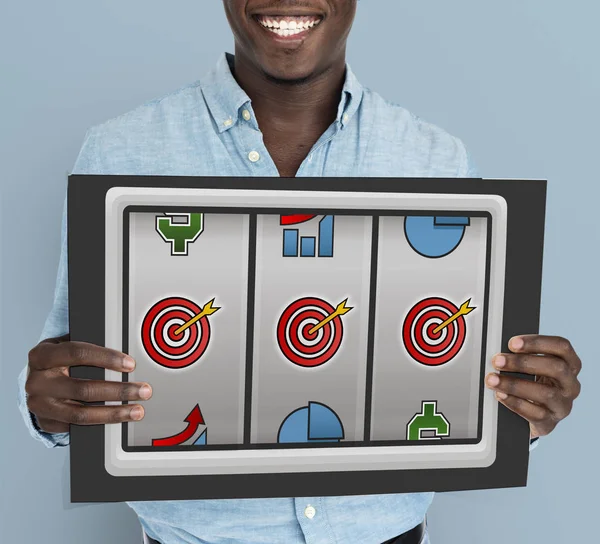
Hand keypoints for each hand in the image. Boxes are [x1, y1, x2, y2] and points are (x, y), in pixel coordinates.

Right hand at [26, 334, 151, 433]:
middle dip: (119, 391)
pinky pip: (76, 427)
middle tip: (143, 390)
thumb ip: (88, 346)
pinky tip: (119, 419)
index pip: (77, 353)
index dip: (106, 358)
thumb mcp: (66, 346)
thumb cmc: (58, 360)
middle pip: (83, 389)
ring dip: (114, 413)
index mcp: (41, 356)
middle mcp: (36, 382)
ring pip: (81, 414)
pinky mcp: (45, 423)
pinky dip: (101, 424)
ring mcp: (39, 405)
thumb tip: (124, 354)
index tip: (130, 364)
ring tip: (137, 411)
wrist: (35, 380)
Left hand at [486, 335, 580, 437]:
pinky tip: (500, 395)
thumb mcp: (534, 367)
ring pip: (545, 393)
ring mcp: (562, 405)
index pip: (562, 347)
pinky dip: (514, 403)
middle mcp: (570, 385)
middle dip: (522, 363)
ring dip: (514, 384)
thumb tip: (501, 352)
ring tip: (492, 379)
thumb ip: (523, 356)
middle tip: (498, 361)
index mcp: (570, 364)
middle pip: (555, 368)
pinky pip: (535, 413)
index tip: (512, 343)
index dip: (537, 342)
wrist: (535, 414)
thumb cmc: (533, 383)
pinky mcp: (550, 423)